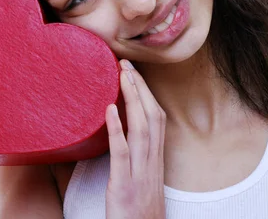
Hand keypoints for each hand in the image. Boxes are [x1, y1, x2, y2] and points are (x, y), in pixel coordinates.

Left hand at [105, 60, 165, 218]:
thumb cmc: (138, 215)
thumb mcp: (142, 184)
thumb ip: (137, 161)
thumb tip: (124, 138)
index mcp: (156, 162)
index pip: (157, 120)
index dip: (148, 95)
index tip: (136, 74)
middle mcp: (152, 165)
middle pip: (153, 117)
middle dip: (141, 88)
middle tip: (127, 64)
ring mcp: (139, 175)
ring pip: (142, 129)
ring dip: (133, 99)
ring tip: (122, 76)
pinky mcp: (123, 186)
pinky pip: (122, 153)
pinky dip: (116, 128)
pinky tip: (109, 109)